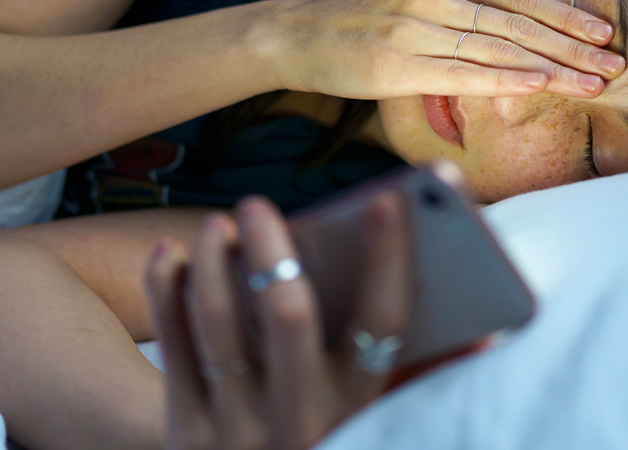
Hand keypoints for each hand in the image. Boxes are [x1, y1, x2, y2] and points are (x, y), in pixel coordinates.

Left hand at [144, 193, 411, 449]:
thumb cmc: (316, 441)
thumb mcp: (362, 421)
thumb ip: (400, 369)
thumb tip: (462, 325)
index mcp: (357, 408)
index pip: (384, 322)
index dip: (390, 259)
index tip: (386, 201)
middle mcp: (301, 420)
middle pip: (288, 313)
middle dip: (272, 248)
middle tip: (257, 205)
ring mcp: (238, 430)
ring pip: (218, 321)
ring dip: (212, 260)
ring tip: (216, 226)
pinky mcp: (187, 434)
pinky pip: (172, 345)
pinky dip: (165, 289)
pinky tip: (168, 254)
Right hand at [264, 0, 624, 99]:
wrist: (297, 33)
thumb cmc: (358, 9)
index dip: (564, 15)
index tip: (603, 31)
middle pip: (517, 25)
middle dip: (572, 45)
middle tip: (615, 62)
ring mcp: (417, 31)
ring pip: (498, 50)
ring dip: (551, 67)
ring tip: (592, 82)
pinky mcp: (398, 66)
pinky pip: (462, 73)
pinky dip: (504, 78)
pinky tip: (539, 83)